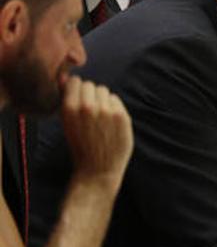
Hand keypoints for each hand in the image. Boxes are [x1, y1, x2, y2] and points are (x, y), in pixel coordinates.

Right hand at [59, 77, 132, 192]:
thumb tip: (64, 77)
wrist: (97, 169)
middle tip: (89, 110)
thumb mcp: (66, 124)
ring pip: (104, 91)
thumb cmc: (80, 146)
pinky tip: (109, 121)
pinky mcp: (122, 116)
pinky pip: (116, 99)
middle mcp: (88, 107)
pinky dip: (113, 106)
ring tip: (99, 117)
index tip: (78, 98)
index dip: (76, 89)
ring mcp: (106, 111)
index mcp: (70, 109)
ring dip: (102, 99)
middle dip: (90, 94)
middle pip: (91, 85)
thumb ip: (67, 100)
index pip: (75, 82)